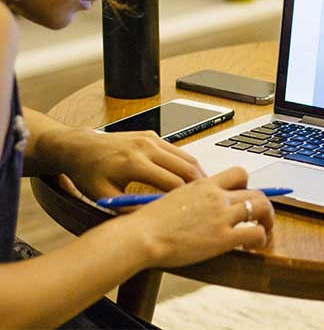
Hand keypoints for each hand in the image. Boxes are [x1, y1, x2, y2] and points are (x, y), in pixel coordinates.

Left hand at [59, 129, 205, 200]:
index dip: (186, 200)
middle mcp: (146, 147)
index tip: (194, 212)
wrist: (81, 146)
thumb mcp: (104, 197)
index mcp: (134, 163)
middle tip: (209, 202)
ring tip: (203, 191)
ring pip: (185, 156)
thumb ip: (130, 209)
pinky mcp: (152, 135)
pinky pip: (176, 150)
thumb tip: (153, 221)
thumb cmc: (90, 172)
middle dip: (199, 186)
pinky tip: (189, 177)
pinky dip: (186, 164)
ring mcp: (151, 138)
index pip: (172, 183)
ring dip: (197, 173)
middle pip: (185, 167)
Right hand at [130, 166, 274, 267]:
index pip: (239, 173)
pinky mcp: (223, 238)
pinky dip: (261, 239)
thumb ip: (193, 197)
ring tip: (264, 231)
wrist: (143, 235)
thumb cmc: (150, 221)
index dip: (247, 185)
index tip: (246, 196)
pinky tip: (252, 247)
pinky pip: (255, 233)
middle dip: (263, 205)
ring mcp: (222, 215)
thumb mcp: (174, 197)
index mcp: (205, 184)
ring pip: (261, 207)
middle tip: (260, 218)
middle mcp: (217, 196)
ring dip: (268, 220)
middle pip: (255, 191)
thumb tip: (198, 205)